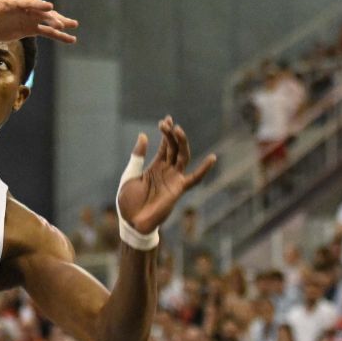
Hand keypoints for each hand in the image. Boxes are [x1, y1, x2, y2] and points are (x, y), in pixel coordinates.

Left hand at [0, 0, 78, 44]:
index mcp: (16, 1)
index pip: (28, 3)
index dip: (38, 5)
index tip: (49, 7)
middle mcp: (26, 8)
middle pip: (41, 12)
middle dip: (51, 17)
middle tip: (61, 23)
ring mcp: (31, 18)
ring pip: (48, 20)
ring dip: (60, 23)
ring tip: (73, 25)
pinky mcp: (32, 28)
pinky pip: (48, 32)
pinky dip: (59, 35)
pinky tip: (72, 39)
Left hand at [117, 118, 216, 236]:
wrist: (131, 221)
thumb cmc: (129, 201)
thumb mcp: (130, 175)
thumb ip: (137, 156)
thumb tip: (144, 135)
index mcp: (155, 167)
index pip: (165, 146)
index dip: (166, 133)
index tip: (166, 119)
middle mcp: (167, 171)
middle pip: (174, 148)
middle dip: (172, 134)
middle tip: (166, 122)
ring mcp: (173, 179)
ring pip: (183, 157)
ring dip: (181, 143)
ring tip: (177, 129)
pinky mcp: (178, 189)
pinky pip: (194, 179)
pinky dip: (204, 169)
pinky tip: (212, 158)